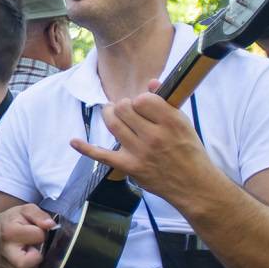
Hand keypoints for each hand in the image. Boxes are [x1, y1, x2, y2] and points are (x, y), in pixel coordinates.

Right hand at [0, 203, 56, 267]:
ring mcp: (3, 263)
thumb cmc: (15, 219)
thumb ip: (39, 215)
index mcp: (9, 231)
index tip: (36, 230)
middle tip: (36, 248)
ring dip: (34, 267)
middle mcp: (4, 250)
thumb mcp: (27, 210)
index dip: (41, 232)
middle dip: (37, 257)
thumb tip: (51, 225)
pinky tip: (30, 260)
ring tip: (32, 254)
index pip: (38, 236)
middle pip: (23, 264)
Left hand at [71, 82, 214, 203]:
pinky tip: (74, 141)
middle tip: (126, 110)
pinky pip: (102, 156)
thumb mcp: (184, 123)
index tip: (143, 106)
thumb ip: (166, 102)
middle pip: (125, 108)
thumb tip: (150, 83)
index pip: (143, 99)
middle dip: (122, 105)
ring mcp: (140, 152)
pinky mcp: (130, 167)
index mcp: (171, 122)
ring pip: (113, 124)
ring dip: (108, 114)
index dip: (140, 100)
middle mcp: (154, 136)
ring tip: (111, 113)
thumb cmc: (190, 151)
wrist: (194, 184)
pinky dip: (86, 148)